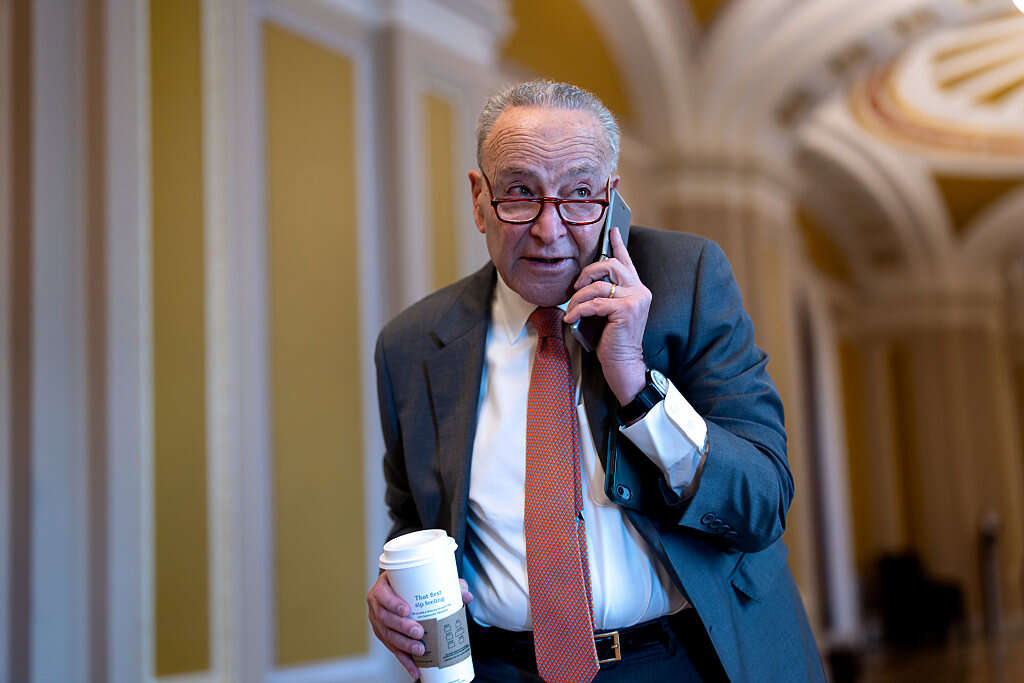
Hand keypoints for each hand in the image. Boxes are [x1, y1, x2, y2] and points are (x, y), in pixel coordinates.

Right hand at [367, 572, 473, 679]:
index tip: (406, 610)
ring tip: (420, 650)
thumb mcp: (424, 579)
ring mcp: (378, 622)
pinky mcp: (383, 636)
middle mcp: (377, 605)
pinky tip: (414, 669)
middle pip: (385, 618)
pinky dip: (404, 660)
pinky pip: (393, 649)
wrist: (399, 589)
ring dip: (404, 645)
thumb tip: (466, 596)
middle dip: (402, 627)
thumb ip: (446, 584)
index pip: (383, 595)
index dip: (393, 603)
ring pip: (388, 635)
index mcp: (383, 587)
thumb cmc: (411, 583)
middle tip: (419, 632)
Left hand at [564, 227, 650, 405]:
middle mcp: (640, 291)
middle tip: (576, 285)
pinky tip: (571, 319)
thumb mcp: (609, 313)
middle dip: (587, 272)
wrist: (624, 364)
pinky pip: (593, 303)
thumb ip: (605, 295)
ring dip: (578, 298)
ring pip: (597, 285)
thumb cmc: (614, 341)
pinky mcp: (625, 309)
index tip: (612, 229)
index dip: (618, 244)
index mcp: (637, 289)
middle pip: (609, 265)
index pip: (626, 261)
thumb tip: (584, 283)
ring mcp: (635, 299)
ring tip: (571, 310)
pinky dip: (578, 311)